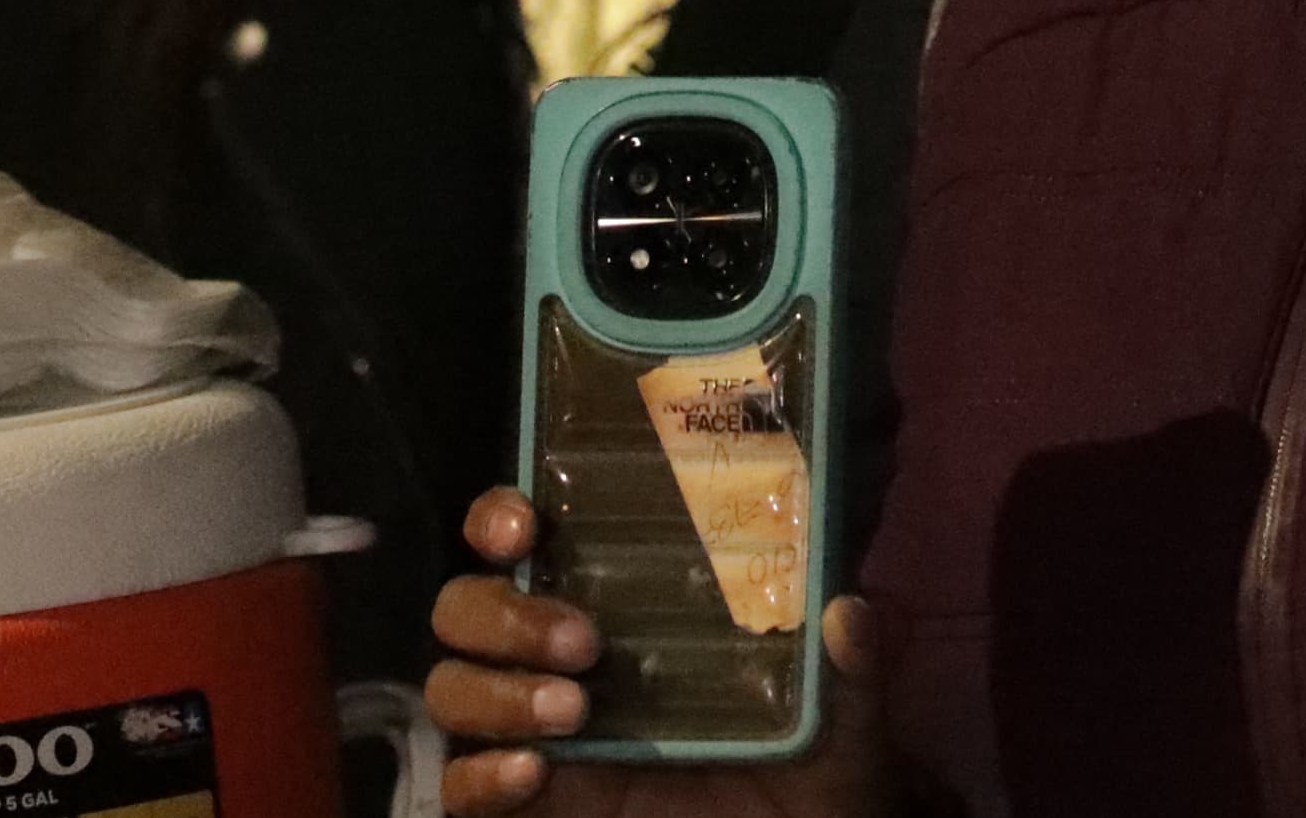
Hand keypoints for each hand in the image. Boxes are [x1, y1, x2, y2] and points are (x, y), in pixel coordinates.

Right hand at [428, 487, 889, 814]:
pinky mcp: (530, 801)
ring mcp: (538, 729)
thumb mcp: (842, 722)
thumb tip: (851, 612)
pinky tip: (532, 775)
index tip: (529, 523)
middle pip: (467, 605)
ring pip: (452, 684)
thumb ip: (853, 670)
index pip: (528, 535)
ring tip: (572, 712)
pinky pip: (459, 783)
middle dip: (504, 611)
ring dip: (493, 688)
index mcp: (624, 603)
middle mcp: (563, 654)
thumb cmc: (809, 773)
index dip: (502, 516)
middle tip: (584, 642)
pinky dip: (479, 775)